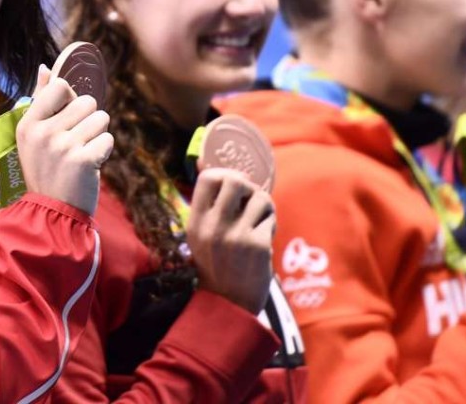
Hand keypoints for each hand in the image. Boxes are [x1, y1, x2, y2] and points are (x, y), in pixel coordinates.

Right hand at [15, 65, 113, 214]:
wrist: (53, 211)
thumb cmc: (47, 169)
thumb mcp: (34, 136)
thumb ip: (41, 99)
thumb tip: (45, 67)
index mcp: (29, 123)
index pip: (60, 86)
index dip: (71, 100)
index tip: (66, 120)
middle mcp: (43, 132)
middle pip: (87, 101)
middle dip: (88, 120)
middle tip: (75, 144)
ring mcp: (63, 146)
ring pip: (101, 118)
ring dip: (97, 136)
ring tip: (82, 154)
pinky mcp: (83, 159)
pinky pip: (108, 139)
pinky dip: (104, 152)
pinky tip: (89, 166)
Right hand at [186, 167, 274, 313]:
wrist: (229, 305)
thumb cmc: (217, 264)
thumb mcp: (202, 234)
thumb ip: (207, 202)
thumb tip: (203, 160)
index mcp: (195, 222)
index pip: (208, 177)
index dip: (225, 174)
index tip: (234, 187)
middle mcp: (212, 226)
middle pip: (235, 179)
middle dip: (249, 186)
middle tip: (250, 200)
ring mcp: (235, 235)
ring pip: (260, 197)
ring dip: (264, 206)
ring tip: (260, 221)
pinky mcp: (256, 245)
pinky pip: (270, 218)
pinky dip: (270, 225)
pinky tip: (263, 240)